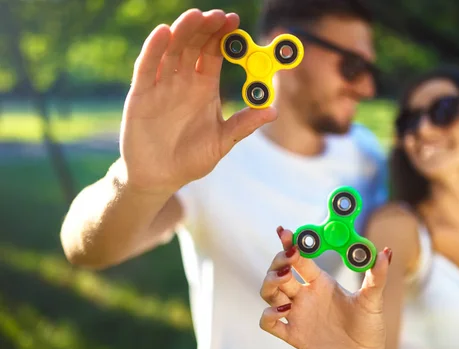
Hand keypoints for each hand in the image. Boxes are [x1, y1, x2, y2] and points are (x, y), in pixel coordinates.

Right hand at [119, 9, 276, 193]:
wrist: (160, 177)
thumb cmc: (191, 159)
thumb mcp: (222, 141)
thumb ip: (243, 124)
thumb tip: (273, 111)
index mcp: (204, 88)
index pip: (214, 54)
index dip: (223, 37)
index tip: (234, 20)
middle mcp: (183, 81)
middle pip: (194, 46)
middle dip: (205, 29)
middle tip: (217, 14)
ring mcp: (161, 85)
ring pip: (171, 51)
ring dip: (182, 32)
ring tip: (194, 16)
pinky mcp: (140, 94)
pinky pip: (147, 67)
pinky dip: (154, 49)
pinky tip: (163, 33)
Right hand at [259, 227, 391, 348]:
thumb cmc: (369, 327)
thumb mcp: (374, 300)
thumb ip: (377, 276)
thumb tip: (387, 252)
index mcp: (320, 282)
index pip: (299, 258)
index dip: (291, 244)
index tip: (287, 233)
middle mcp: (305, 295)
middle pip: (278, 271)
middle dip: (278, 261)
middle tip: (288, 258)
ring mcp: (297, 315)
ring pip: (269, 293)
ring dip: (270, 282)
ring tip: (285, 278)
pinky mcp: (294, 336)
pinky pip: (269, 323)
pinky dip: (268, 315)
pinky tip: (282, 311)